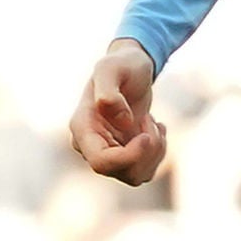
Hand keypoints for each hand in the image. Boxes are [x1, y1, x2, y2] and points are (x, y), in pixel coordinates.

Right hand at [72, 40, 167, 185]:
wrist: (132, 69)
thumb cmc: (121, 65)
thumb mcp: (112, 66)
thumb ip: (109, 90)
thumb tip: (120, 120)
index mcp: (82, 127)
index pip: (101, 162)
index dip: (128, 157)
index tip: (147, 136)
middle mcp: (90, 145)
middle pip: (121, 171)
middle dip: (146, 151)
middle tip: (151, 121)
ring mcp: (107, 153)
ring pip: (135, 175)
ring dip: (154, 151)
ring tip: (153, 122)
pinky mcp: (124, 156)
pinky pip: (145, 170)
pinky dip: (158, 151)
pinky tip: (157, 128)